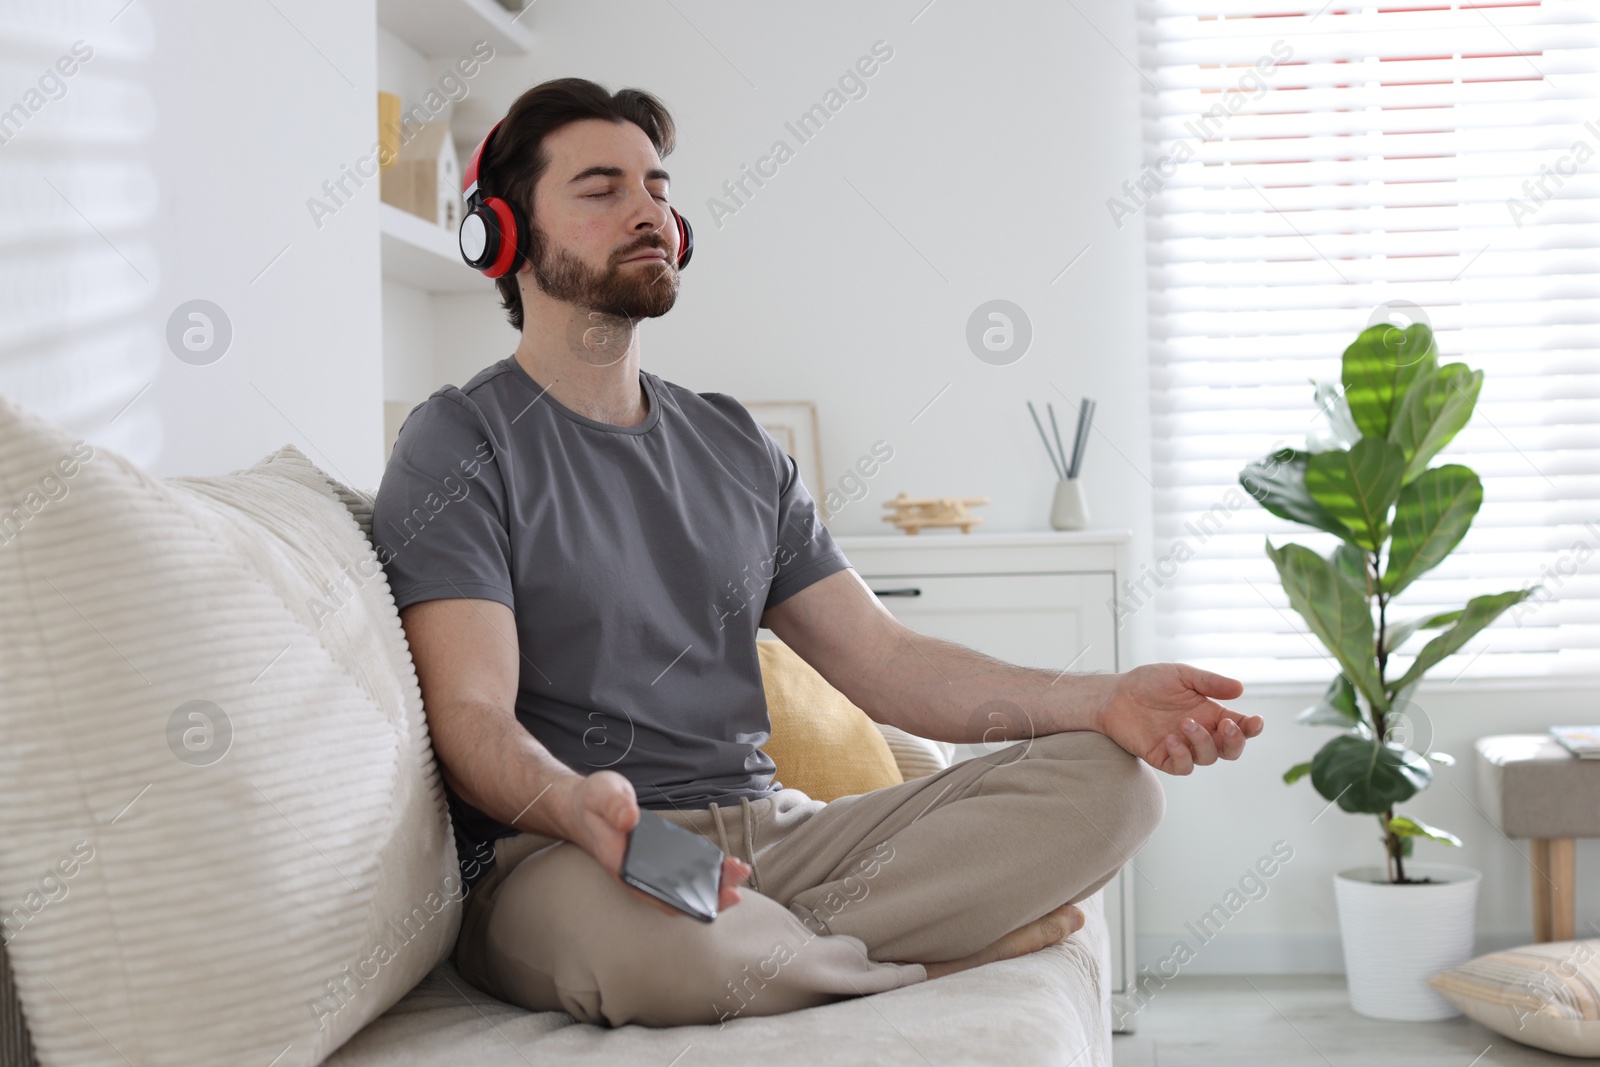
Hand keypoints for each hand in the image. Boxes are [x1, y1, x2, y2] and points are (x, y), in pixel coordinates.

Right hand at [559, 771, 750, 916]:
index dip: (689, 900)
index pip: (659, 895)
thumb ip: (614, 805)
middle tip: (740, 874)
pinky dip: (704, 873)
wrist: (582, 807)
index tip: (716, 894)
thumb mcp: (601, 793)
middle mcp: (638, 877)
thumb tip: (630, 818)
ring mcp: (648, 871)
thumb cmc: (593, 803)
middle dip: (712, 892)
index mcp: (623, 868)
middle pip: (678, 898)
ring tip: (739, 869)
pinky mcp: (656, 861)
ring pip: (683, 889)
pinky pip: (682, 875)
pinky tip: (723, 864)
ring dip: (713, 884)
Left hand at [1091, 664, 1260, 774]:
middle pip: (1230, 750)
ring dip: (1202, 742)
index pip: (1239, 726)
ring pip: (1208, 758)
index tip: (1256, 721)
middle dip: (1235, 741)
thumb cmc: (1149, 682)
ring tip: (1184, 723)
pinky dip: (1182, 755)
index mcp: (1210, 713)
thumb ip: (1210, 682)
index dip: (1252, 728)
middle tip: (1226, 725)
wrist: (1115, 694)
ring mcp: (1183, 747)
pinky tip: (1171, 739)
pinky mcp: (1163, 757)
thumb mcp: (1181, 675)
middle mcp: (1200, 732)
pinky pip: (1182, 767)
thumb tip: (1240, 689)